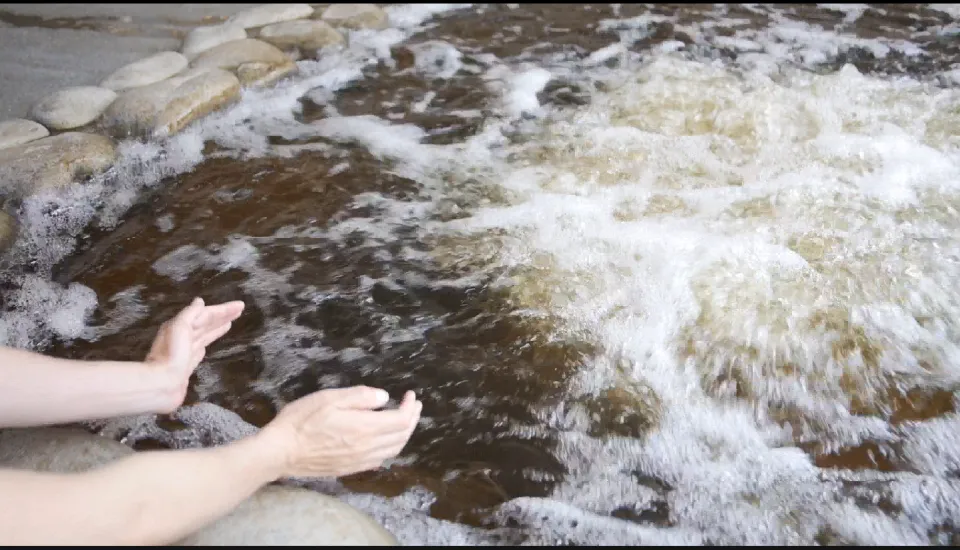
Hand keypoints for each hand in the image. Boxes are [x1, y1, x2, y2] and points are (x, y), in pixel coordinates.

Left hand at [145, 297, 244, 412]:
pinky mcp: (188, 364)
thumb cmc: (171, 354)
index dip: (223, 309)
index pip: (206, 314)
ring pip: (206, 335)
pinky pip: (202, 348)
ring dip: (218, 327)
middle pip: (206, 323)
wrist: (162, 384)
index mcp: (180, 326)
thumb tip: (200, 301)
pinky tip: (214, 339)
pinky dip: (210, 341)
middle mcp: (182, 337)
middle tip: (240, 310)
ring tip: (231, 322)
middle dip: (223, 316)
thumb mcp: (180, 327)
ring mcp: (186, 351)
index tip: (240, 305)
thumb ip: (190, 314)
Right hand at [259, 386, 421, 478]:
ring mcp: (358, 461)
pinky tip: (384, 441)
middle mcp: (367, 448)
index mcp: (365, 428)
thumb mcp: (330, 398)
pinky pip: (379, 460)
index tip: (411, 396)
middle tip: (413, 406)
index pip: (401, 421)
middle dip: (412, 420)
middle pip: (401, 437)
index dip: (410, 407)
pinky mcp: (349, 469)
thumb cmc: (301, 421)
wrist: (280, 452)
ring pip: (392, 451)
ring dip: (403, 435)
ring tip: (404, 422)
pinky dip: (389, 449)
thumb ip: (360, 397)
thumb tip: (384, 398)